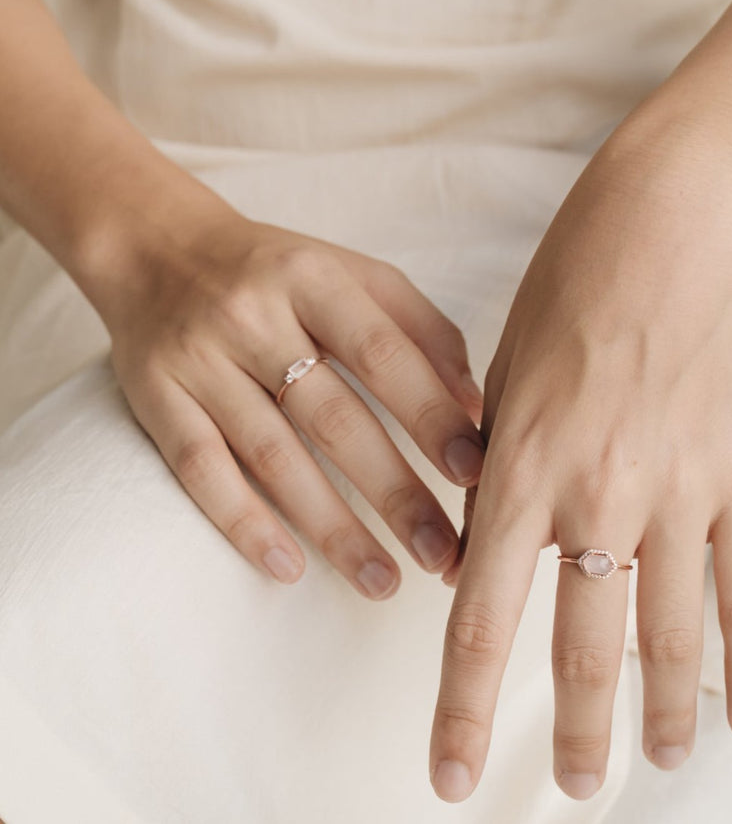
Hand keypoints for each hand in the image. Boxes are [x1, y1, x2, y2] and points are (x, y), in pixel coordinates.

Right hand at [94, 199, 484, 594]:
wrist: (157, 250)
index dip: (430, 415)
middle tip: (441, 554)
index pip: (381, 353)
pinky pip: (200, 470)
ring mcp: (199, 360)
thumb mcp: (351, 274)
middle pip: (332, 417)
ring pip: (271, 456)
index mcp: (312, 277)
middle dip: (394, 492)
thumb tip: (474, 406)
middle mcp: (253, 316)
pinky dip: (244, 524)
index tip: (473, 474)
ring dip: (332, 528)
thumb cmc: (278, 272)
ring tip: (382, 581)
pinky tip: (288, 569)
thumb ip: (420, 328)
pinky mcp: (157, 398)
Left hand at [430, 130, 731, 799]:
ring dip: (662, 716)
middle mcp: (596, 497)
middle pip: (579, 651)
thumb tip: (486, 552)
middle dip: (571, 735)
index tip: (452, 774)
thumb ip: (495, 473)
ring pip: (669, 640)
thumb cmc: (574, 284)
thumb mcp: (504, 374)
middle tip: (570, 788)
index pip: (481, 621)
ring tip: (656, 763)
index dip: (462, 710)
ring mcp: (679, 495)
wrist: (674, 220)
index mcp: (518, 468)